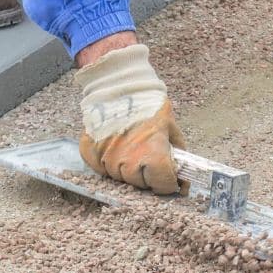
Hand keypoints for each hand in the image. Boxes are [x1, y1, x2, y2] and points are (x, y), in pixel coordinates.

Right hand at [74, 44, 187, 194]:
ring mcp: (106, 159)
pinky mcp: (90, 153)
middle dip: (147, 176)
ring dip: (126, 169)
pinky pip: (99, 168)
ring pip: (118, 177)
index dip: (168, 183)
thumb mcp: (170, 127)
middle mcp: (127, 162)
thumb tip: (181, 173)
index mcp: (153, 157)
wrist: (118, 87)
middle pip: (139, 184)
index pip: (162, 186)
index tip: (169, 178)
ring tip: (130, 150)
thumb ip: (177, 152)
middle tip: (148, 158)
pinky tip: (114, 149)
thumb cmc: (147, 105)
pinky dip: (106, 163)